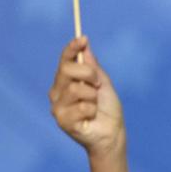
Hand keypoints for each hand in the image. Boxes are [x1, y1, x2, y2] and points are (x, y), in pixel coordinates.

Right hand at [49, 36, 124, 158]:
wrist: (112, 132)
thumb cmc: (108, 109)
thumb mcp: (104, 83)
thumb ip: (93, 66)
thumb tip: (85, 45)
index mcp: (66, 81)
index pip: (65, 60)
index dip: (72, 48)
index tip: (83, 38)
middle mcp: (58, 92)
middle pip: (67, 69)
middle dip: (89, 74)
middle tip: (98, 84)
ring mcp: (58, 106)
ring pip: (76, 89)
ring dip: (93, 96)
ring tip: (95, 105)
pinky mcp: (62, 120)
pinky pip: (81, 107)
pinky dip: (93, 110)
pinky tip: (91, 117)